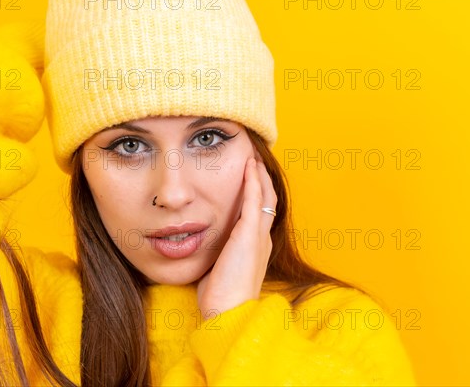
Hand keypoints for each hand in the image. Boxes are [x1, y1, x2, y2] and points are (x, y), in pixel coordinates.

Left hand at [196, 157, 277, 318]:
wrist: (228, 313)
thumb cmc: (221, 297)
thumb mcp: (219, 270)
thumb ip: (217, 255)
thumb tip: (202, 247)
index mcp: (255, 246)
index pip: (259, 212)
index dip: (257, 193)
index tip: (248, 176)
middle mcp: (262, 238)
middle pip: (267, 200)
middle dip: (261, 178)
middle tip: (254, 159)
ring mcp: (259, 236)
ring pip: (265, 196)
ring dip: (259, 174)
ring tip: (253, 156)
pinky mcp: (250, 235)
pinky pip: (255, 200)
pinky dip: (253, 181)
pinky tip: (249, 166)